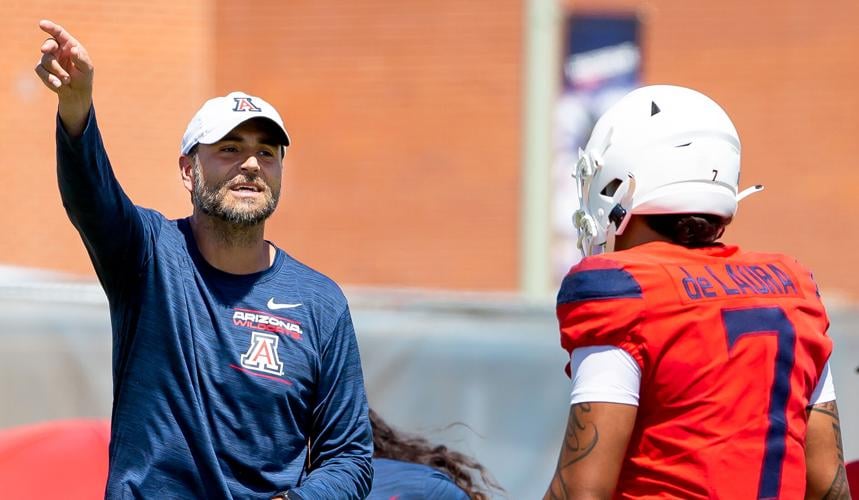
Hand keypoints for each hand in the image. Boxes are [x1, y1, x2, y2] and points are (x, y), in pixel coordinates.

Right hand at [34, 19, 93, 136]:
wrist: (77, 93)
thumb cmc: (83, 77)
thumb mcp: (86, 68)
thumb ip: (80, 59)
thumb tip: (73, 49)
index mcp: (68, 45)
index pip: (58, 33)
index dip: (50, 27)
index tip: (42, 24)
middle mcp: (57, 50)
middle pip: (49, 44)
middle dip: (47, 47)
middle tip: (45, 50)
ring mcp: (48, 59)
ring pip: (47, 60)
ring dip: (57, 71)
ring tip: (67, 80)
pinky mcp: (42, 70)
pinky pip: (41, 71)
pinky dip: (50, 78)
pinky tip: (58, 84)